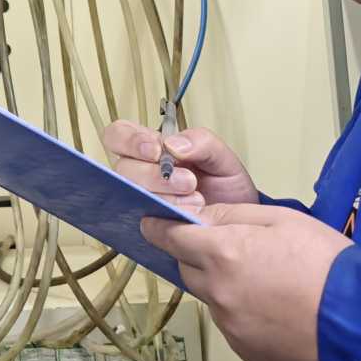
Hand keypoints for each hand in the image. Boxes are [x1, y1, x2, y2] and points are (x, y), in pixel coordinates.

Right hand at [101, 120, 257, 211]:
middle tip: (188, 182)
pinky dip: (163, 219)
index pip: (119, 134)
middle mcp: (142, 173)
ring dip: (164, 198)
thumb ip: (202, 142)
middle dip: (154, 175)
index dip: (130, 141)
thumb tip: (173, 144)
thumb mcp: (222, 158)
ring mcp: (143, 201)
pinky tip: (183, 217)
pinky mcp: (149, 226)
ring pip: (131, 194)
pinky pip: (140, 222)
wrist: (241, 225)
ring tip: (195, 202)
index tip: (157, 152)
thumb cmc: (227, 190)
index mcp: (153, 149)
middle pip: (122, 168)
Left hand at [142, 203, 353, 360]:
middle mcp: (217, 292)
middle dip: (198, 257)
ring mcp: (230, 326)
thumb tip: (203, 217)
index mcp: (222, 254)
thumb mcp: (283, 220)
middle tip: (229, 250)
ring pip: (212, 298)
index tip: (151, 223)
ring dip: (223, 286)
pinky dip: (242, 314)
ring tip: (264, 282)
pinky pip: (231, 325)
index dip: (159, 228)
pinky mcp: (245, 351)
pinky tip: (274, 309)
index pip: (169, 238)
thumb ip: (235, 215)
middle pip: (188, 269)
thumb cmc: (327, 264)